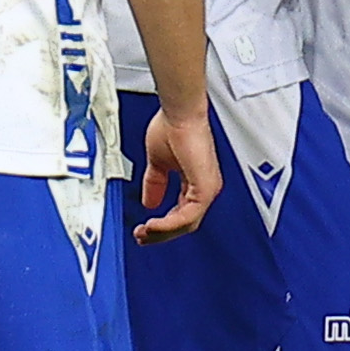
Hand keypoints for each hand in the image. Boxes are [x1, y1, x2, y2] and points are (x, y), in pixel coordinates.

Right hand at [134, 101, 220, 240]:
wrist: (178, 113)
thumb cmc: (173, 127)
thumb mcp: (158, 163)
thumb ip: (155, 183)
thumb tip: (149, 201)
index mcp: (197, 182)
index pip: (182, 214)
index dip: (162, 225)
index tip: (144, 229)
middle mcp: (206, 187)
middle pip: (185, 224)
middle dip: (160, 234)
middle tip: (142, 237)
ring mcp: (208, 188)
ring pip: (187, 224)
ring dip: (162, 232)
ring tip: (144, 233)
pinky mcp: (205, 188)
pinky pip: (188, 217)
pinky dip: (168, 224)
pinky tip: (153, 225)